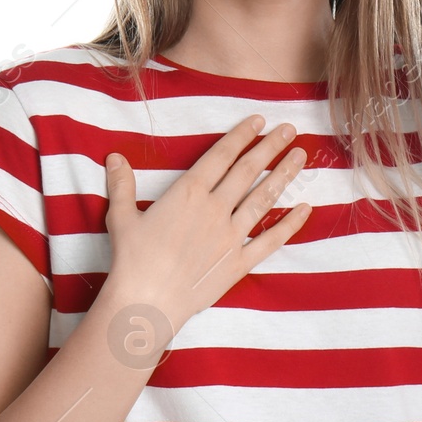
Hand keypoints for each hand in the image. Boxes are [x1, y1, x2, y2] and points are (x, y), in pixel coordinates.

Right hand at [103, 114, 309, 336]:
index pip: (221, 155)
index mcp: (188, 193)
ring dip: (284, 175)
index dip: (241, 135)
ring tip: (301, 155)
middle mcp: (215, 209)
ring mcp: (230, 236)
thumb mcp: (122, 216)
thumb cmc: (131, 260)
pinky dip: (291, 225)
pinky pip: (271, 241)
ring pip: (264, 199)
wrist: (146, 302)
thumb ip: (122, 184)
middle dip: (271, 146)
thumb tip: (114, 156)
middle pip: (249, 171)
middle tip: (290, 128)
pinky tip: (306, 209)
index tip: (259, 120)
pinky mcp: (239, 263)